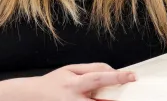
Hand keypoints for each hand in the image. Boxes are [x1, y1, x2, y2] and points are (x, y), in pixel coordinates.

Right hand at [0, 63, 135, 100]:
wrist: (33, 97)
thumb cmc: (54, 83)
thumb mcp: (71, 70)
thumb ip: (92, 68)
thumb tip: (111, 70)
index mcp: (75, 84)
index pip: (99, 78)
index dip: (117, 76)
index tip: (132, 76)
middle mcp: (76, 100)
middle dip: (117, 100)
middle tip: (132, 96)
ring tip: (113, 96)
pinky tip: (97, 99)